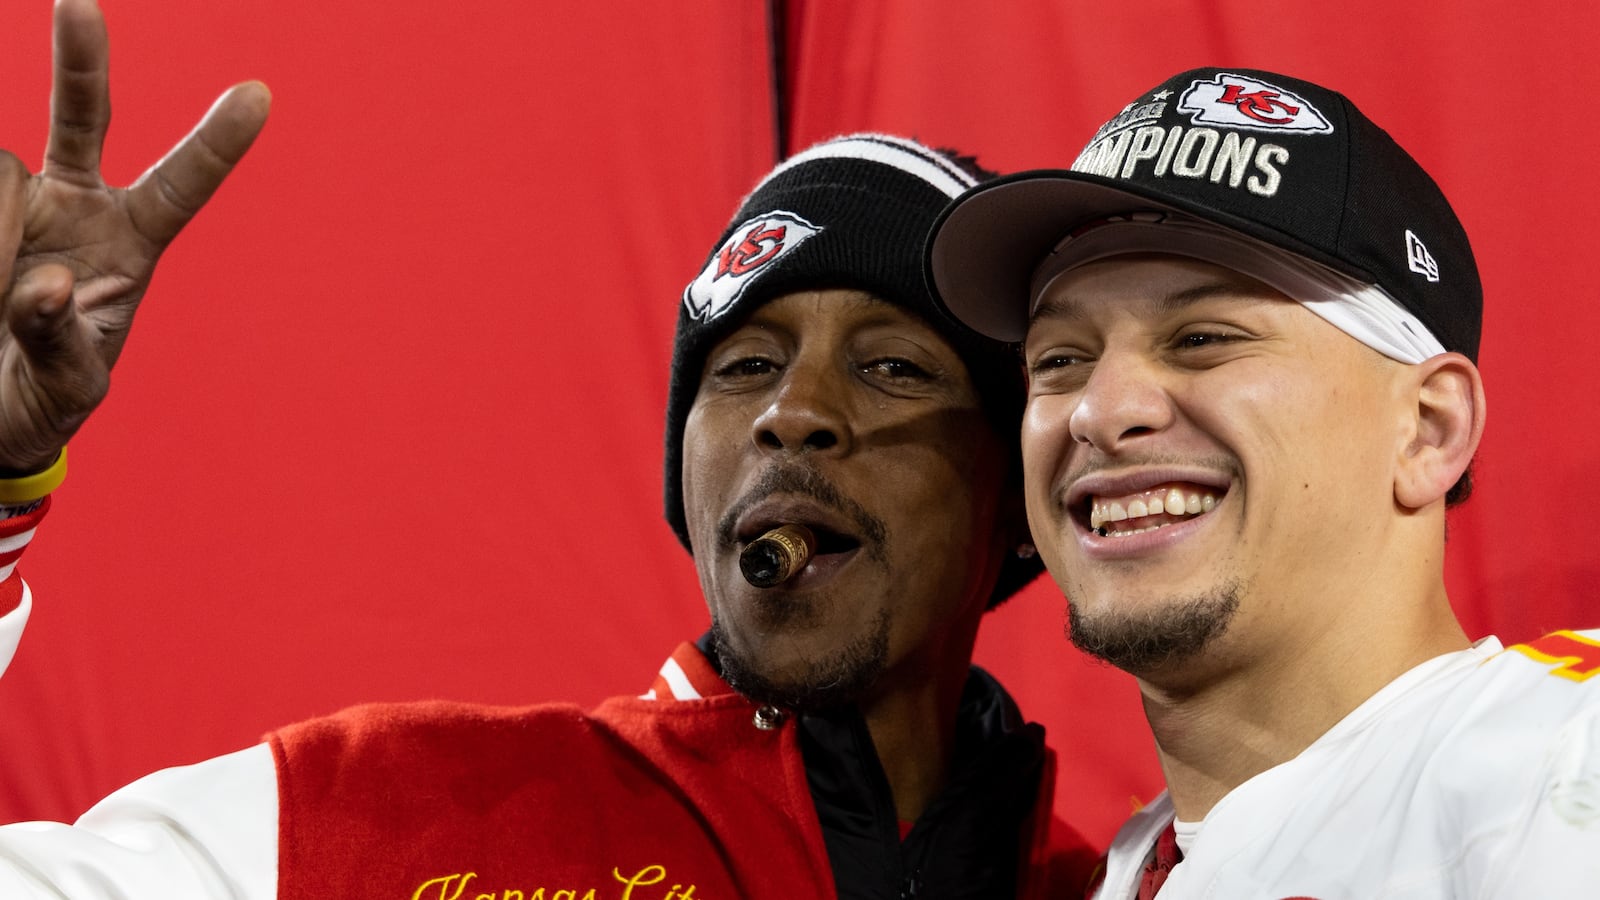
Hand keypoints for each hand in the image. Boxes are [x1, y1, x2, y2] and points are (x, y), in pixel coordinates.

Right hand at [0, 0, 270, 473]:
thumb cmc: (41, 399)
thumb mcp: (67, 387)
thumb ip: (57, 340)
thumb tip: (45, 285)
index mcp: (132, 245)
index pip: (180, 188)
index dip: (216, 144)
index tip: (258, 94)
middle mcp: (78, 206)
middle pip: (81, 119)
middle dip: (81, 62)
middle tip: (79, 4)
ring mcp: (20, 202)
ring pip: (0, 172)